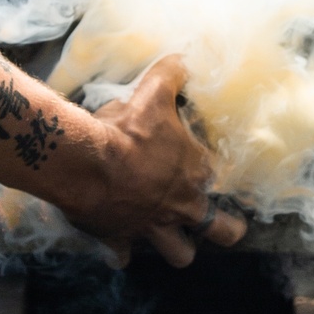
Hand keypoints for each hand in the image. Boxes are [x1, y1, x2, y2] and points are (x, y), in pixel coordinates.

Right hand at [63, 54, 246, 267]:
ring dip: (178, 247)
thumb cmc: (126, 128)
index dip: (216, 172)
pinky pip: (124, 254)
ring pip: (180, 254)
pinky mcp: (122, 238)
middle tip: (223, 225)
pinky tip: (118, 245)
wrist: (87, 162)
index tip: (211, 168)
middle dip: (226, 228)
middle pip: (220, 230)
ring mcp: (153, 227)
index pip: (219, 177)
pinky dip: (121, 250)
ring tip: (172, 239)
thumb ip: (172, 75)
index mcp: (194, 171)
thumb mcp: (152, 91)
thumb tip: (185, 58)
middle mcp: (182, 205)